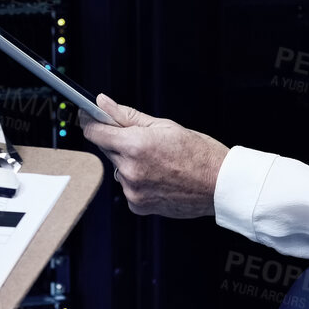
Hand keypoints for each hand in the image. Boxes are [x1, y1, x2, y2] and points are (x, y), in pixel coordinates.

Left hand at [80, 94, 228, 218]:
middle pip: (107, 149)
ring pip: (118, 169)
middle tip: (142, 140)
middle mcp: (130, 170)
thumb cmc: (200, 153)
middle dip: (119, 142)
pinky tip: (158, 177)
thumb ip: (127, 115)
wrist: (220, 185)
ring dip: (129, 163)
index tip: (88, 116)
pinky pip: (128, 187)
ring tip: (158, 161)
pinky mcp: (138, 205)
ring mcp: (133, 190)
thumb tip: (103, 103)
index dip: (91, 122)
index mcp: (135, 145)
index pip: (95, 132)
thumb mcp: (164, 125)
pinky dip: (138, 181)